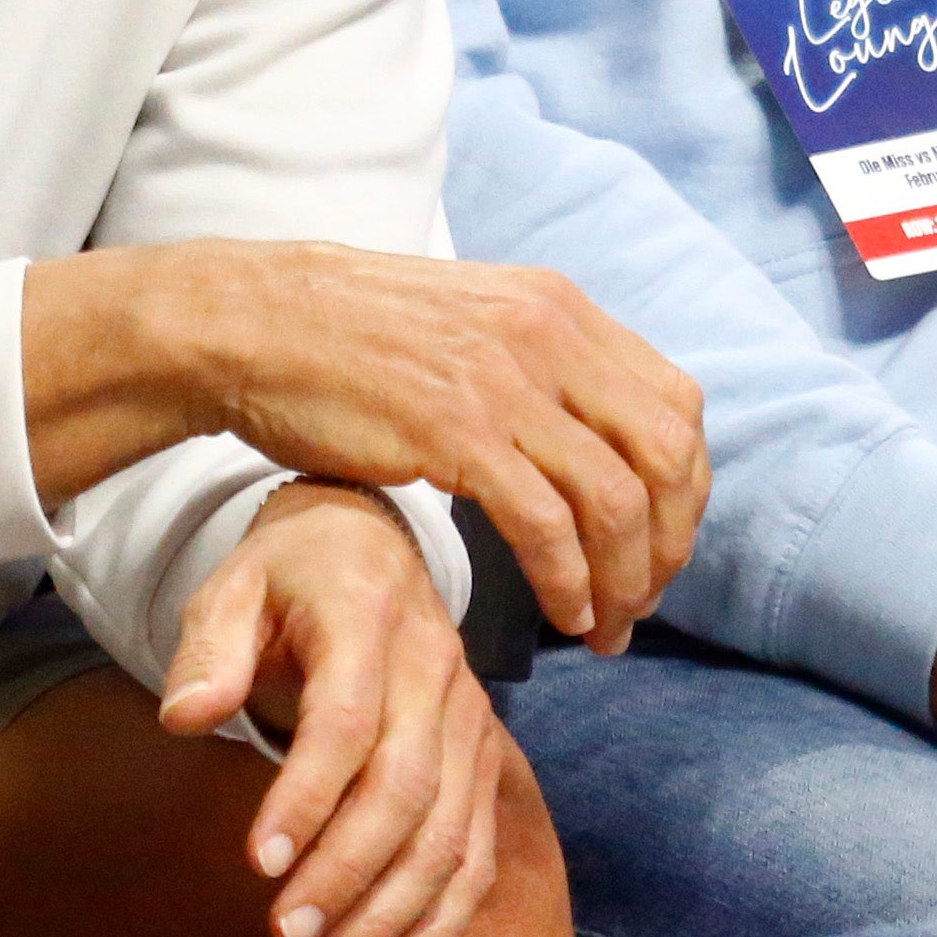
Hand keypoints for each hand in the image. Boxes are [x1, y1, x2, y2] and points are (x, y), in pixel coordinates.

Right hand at [29, 242, 707, 653]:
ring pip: (617, 500)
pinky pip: (548, 526)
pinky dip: (570, 582)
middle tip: (640, 600)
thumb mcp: (468, 320)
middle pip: (666, 458)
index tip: (658, 542)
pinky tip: (562, 614)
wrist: (251, 321)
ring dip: (626, 580)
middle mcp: (547, 338)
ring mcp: (504, 383)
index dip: (685, 490)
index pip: (678, 407)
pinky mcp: (456, 432)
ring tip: (604, 626)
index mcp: (558, 310)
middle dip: (668, 545)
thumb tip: (590, 425)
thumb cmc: (343, 333)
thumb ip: (537, 361)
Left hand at [160, 483, 511, 936]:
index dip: (305, 799)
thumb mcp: (230, 586)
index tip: (255, 864)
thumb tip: (184, 720)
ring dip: (390, 920)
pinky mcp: (485, 763)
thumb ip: (207, 649)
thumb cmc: (284, 577)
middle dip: (346, 878)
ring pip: (449, 839)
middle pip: (405, 795)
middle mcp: (436, 675)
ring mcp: (472, 724)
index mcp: (368, 620)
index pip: (345, 725)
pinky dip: (440, 921)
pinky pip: (478, 855)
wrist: (369, 548)